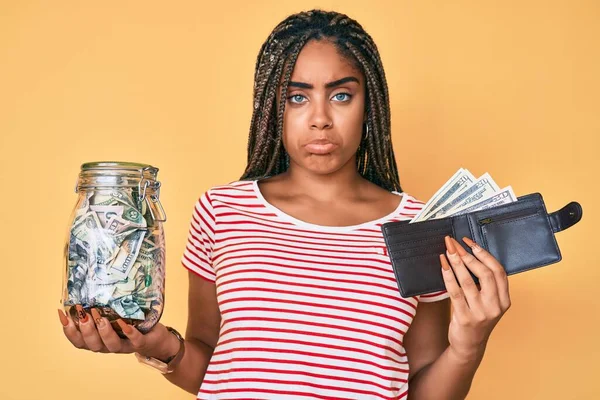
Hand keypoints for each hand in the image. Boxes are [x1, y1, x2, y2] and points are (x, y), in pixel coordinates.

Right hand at [57, 305, 176, 359]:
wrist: (154, 337)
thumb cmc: (130, 323)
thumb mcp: (113, 315)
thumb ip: (101, 306)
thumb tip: (87, 284)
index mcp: (98, 340)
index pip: (78, 340)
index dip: (68, 330)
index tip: (62, 313)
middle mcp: (108, 346)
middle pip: (92, 345)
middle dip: (86, 330)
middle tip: (84, 314)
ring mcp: (125, 345)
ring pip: (110, 345)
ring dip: (104, 332)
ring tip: (101, 318)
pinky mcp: (141, 343)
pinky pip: (134, 340)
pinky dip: (128, 332)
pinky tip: (124, 322)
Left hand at [439, 236, 511, 360]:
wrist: (469, 346)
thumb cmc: (477, 318)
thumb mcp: (489, 302)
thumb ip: (486, 284)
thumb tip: (470, 253)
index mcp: (504, 300)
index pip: (498, 271)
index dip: (484, 254)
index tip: (469, 242)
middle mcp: (495, 306)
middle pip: (485, 274)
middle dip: (468, 255)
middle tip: (454, 244)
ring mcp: (480, 313)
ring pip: (468, 281)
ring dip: (456, 263)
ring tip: (447, 251)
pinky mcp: (465, 318)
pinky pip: (455, 293)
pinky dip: (448, 276)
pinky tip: (443, 266)